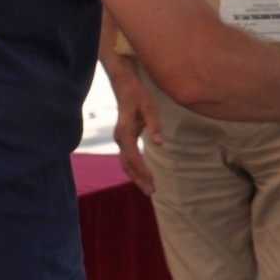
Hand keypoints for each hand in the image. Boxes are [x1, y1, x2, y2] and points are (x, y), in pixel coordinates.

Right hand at [111, 74, 163, 194]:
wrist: (126, 87)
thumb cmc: (139, 97)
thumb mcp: (150, 108)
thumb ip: (155, 125)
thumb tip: (160, 143)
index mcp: (125, 133)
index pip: (133, 157)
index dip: (142, 171)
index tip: (152, 181)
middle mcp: (119, 138)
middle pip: (127, 164)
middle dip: (138, 179)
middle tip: (151, 191)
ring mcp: (120, 139)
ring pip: (126, 163)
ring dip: (136, 176)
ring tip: (148, 188)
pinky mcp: (123, 138)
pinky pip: (127, 158)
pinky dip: (134, 168)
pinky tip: (143, 174)